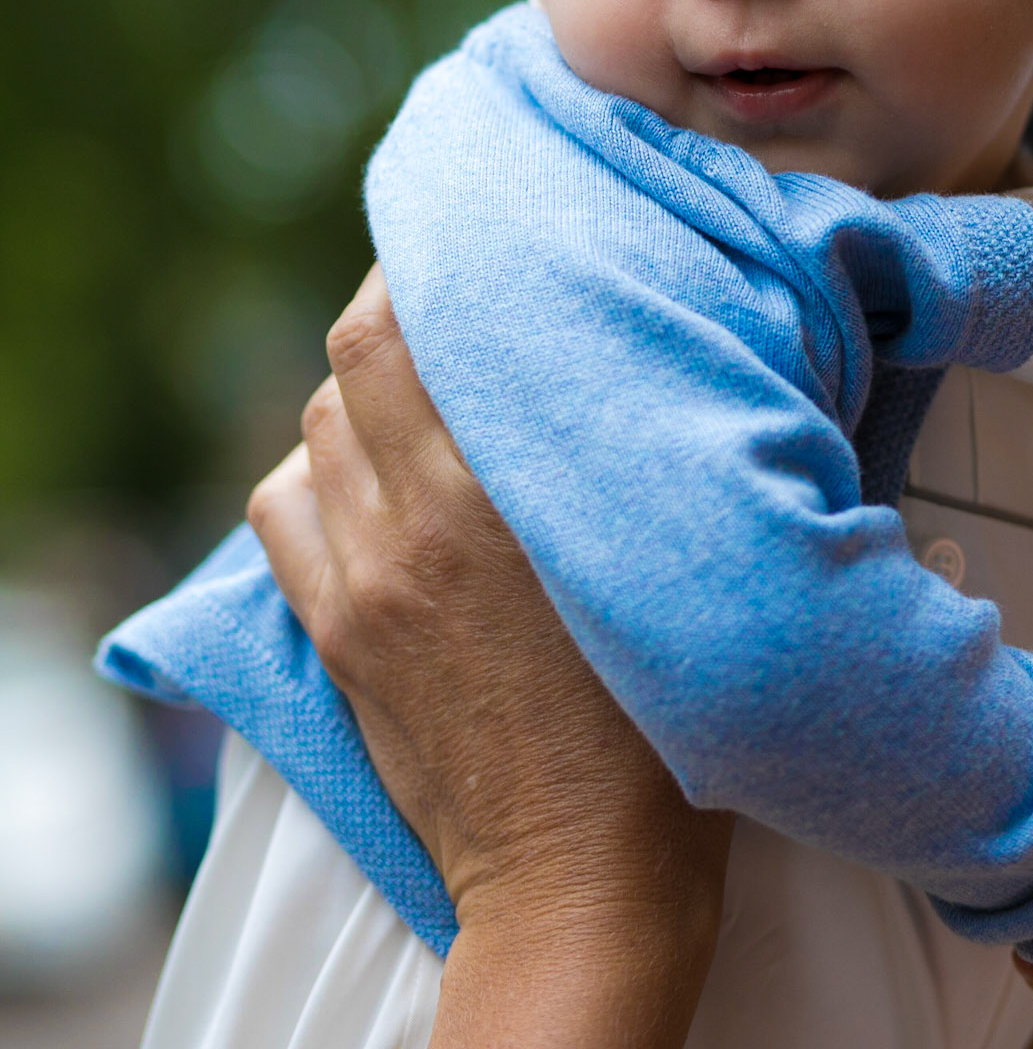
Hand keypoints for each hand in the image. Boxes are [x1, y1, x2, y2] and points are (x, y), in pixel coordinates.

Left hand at [247, 266, 731, 1048]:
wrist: (583, 872)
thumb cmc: (663, 716)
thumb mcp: (673, 555)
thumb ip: (631, 450)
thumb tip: (625, 354)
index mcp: (510, 490)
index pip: (420, 326)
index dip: (428, 266)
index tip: (465, 240)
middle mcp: (422, 517)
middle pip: (356, 352)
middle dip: (390, 307)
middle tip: (438, 297)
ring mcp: (367, 576)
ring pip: (318, 423)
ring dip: (358, 395)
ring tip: (411, 399)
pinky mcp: (335, 634)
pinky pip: (280, 510)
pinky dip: (312, 476)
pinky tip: (359, 486)